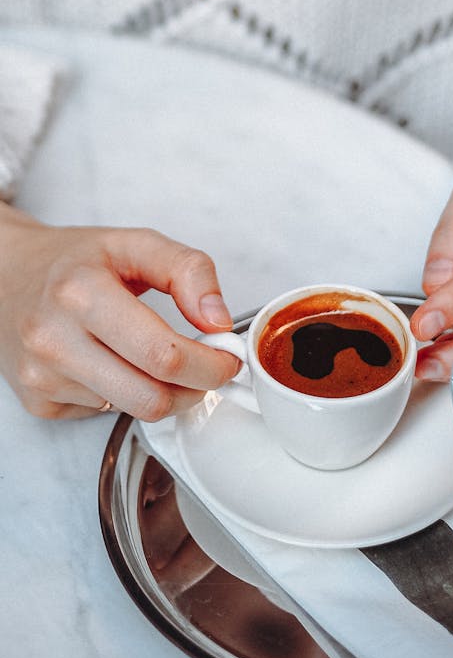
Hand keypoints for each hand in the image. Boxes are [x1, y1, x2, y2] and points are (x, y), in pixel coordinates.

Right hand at [0, 203, 239, 419]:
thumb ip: (188, 271)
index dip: (209, 365)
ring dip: (162, 392)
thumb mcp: (136, 243)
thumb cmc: (75, 259)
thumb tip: (218, 321)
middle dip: (195, 388)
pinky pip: (104, 414)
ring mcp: (40, 376)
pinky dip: (124, 394)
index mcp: (80, 293)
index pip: (162, 354)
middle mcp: (53, 339)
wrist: (8, 274)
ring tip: (159, 359)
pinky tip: (115, 364)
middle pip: (151, 397)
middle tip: (207, 368)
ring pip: (132, 411)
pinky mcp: (36, 401)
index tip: (226, 357)